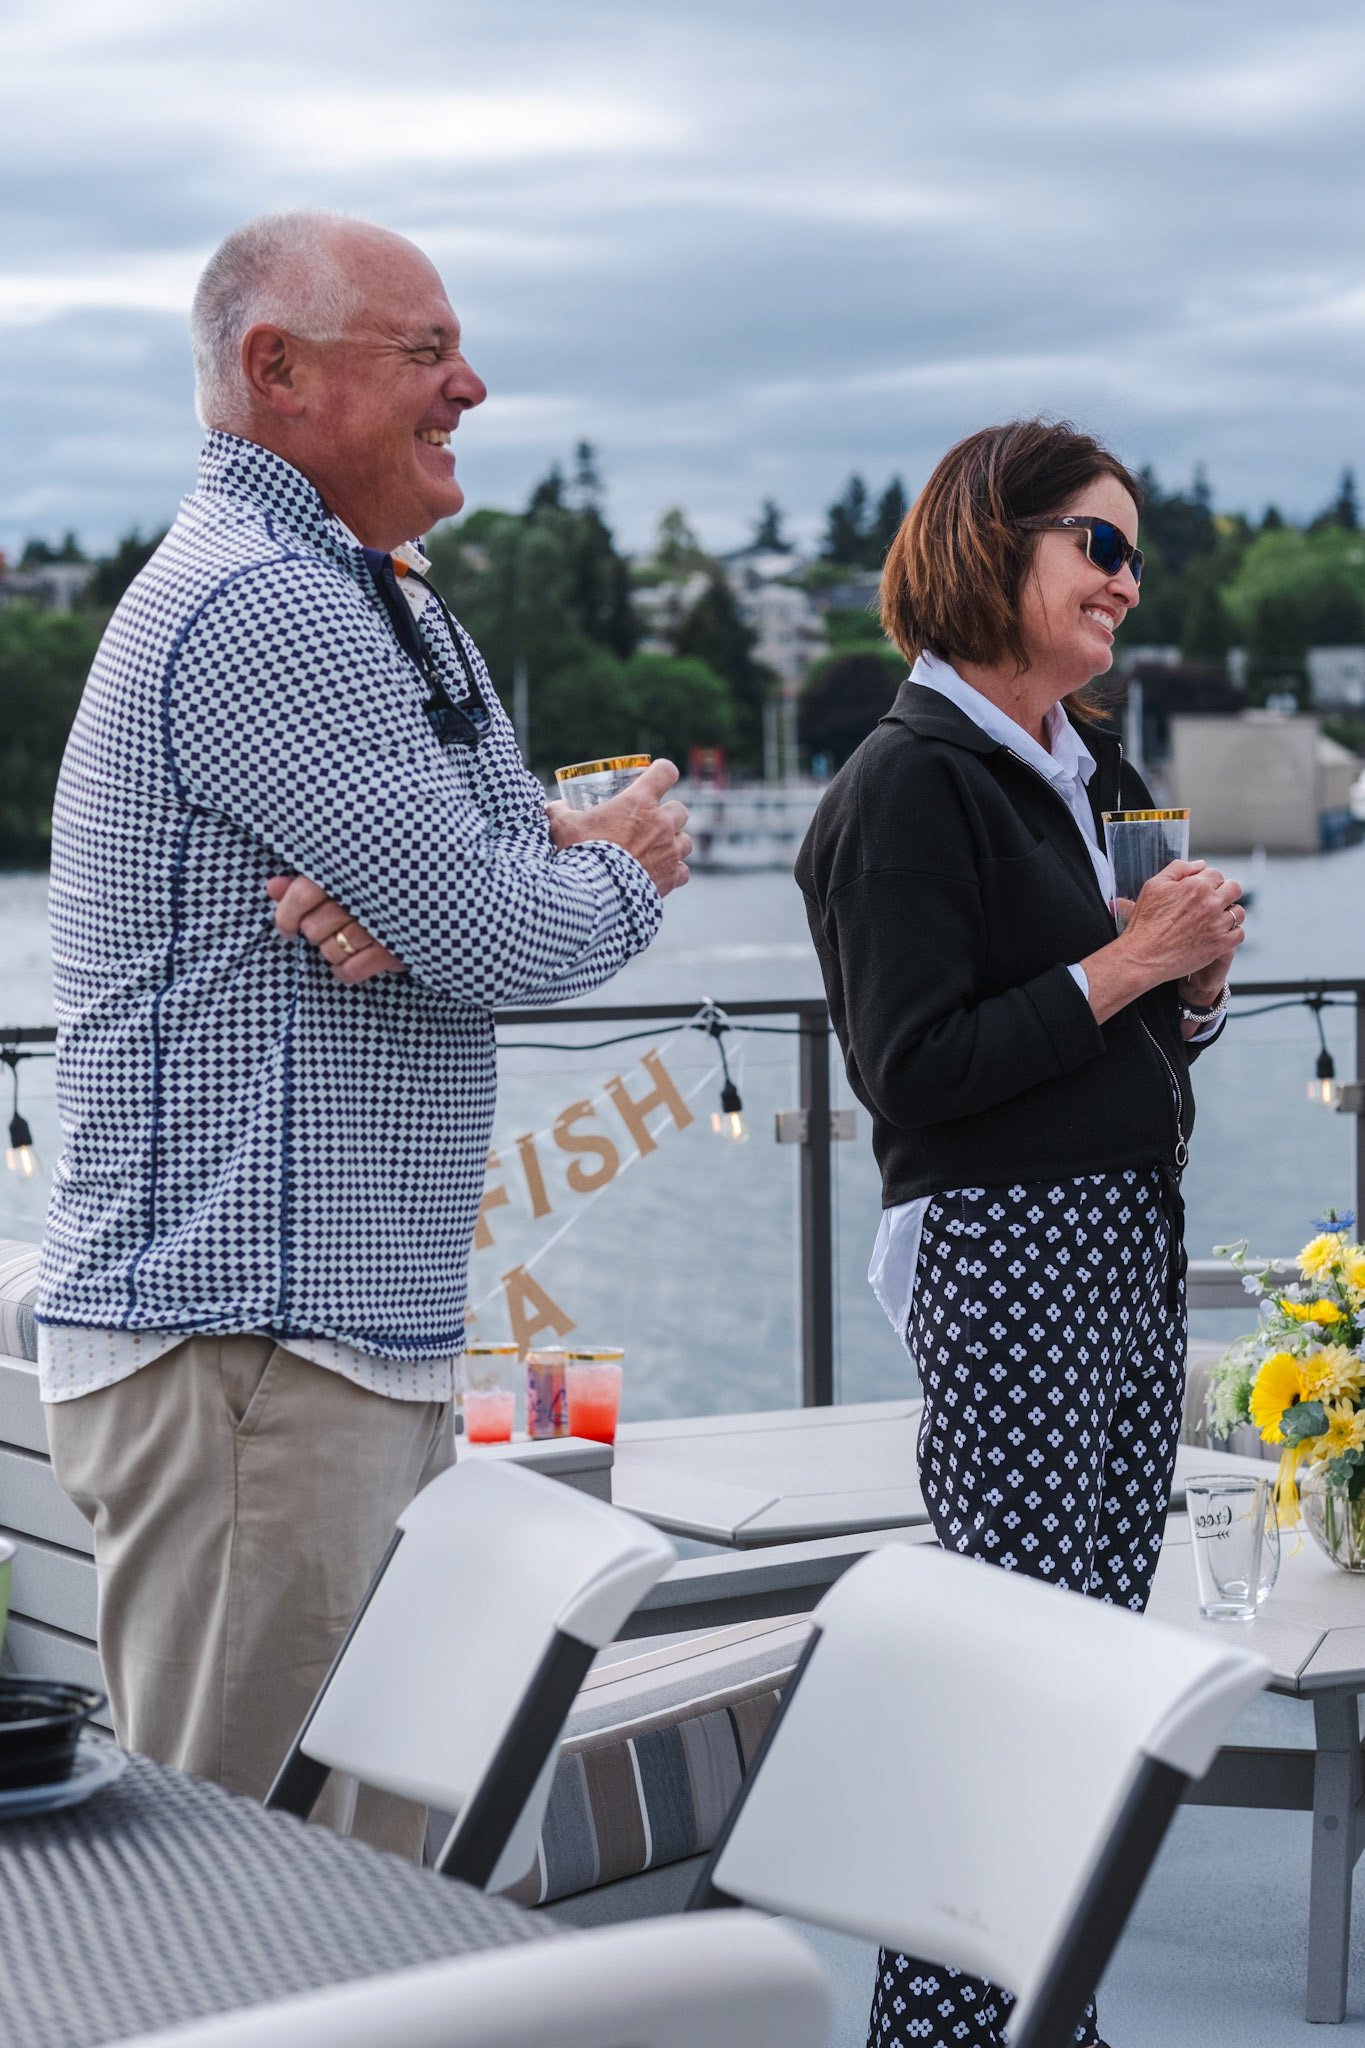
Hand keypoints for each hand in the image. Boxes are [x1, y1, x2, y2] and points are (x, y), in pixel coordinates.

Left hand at [265, 876, 406, 984]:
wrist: (435, 895)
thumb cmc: (380, 883)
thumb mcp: (342, 874)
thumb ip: (304, 881)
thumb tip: (271, 887)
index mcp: (348, 871)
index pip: (301, 896)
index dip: (284, 916)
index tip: (285, 928)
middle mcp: (364, 896)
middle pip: (313, 928)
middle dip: (313, 933)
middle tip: (325, 929)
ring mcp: (380, 925)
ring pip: (331, 951)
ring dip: (330, 952)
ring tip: (341, 942)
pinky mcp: (395, 950)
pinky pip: (352, 971)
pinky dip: (343, 971)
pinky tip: (347, 962)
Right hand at [545, 757, 691, 896]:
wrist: (594, 893)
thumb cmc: (579, 853)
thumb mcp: (562, 826)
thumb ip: (559, 811)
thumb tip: (554, 807)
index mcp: (639, 802)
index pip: (666, 772)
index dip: (663, 772)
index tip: (657, 778)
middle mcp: (661, 823)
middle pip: (680, 809)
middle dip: (668, 815)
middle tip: (651, 823)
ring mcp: (670, 851)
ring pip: (686, 841)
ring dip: (675, 843)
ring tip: (657, 851)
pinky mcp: (671, 877)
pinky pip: (683, 871)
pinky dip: (675, 872)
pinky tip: (662, 874)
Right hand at [1080, 860, 1242, 1025]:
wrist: (1142, 956)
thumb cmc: (1144, 922)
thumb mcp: (1153, 886)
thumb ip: (1178, 869)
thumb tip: (1200, 864)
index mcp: (1196, 885)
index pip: (1217, 874)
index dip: (1209, 881)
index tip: (1203, 891)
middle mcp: (1210, 903)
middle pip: (1234, 889)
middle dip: (1225, 893)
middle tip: (1213, 903)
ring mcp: (1217, 924)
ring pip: (1238, 912)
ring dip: (1230, 913)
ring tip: (1216, 920)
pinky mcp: (1220, 944)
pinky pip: (1239, 933)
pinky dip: (1231, 933)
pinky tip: (1218, 934)